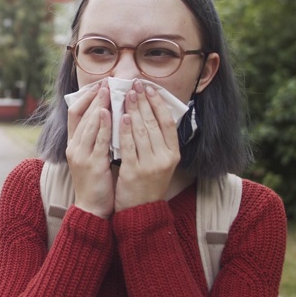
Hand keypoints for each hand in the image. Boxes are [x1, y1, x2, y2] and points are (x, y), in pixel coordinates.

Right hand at [66, 81, 113, 218]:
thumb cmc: (95, 181)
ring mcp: (80, 155)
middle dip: (94, 97)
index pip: (74, 113)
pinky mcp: (91, 164)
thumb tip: (107, 115)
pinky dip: (102, 125)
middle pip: (80, 114)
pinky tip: (109, 112)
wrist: (92, 208)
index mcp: (72, 144)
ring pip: (88, 124)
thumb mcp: (92, 155)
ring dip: (99, 105)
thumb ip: (96, 137)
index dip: (85, 97)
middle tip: (106, 82)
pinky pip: (97, 140)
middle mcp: (73, 147)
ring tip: (109, 90)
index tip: (99, 85)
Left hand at [115, 81, 179, 210]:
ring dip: (133, 110)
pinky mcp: (134, 171)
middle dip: (143, 101)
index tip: (150, 88)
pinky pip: (128, 145)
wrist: (141, 211)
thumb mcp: (160, 162)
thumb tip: (153, 112)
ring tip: (126, 94)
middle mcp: (164, 158)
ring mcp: (149, 165)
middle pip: (154, 123)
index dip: (159, 103)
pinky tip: (122, 116)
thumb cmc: (148, 183)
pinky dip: (125, 129)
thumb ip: (158, 141)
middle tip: (135, 85)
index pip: (167, 122)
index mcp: (173, 154)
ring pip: (141, 131)